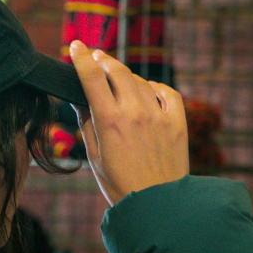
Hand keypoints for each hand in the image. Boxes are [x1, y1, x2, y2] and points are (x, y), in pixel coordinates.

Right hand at [69, 41, 188, 205]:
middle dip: (103, 60)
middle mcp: (135, 112)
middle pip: (117, 71)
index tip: (75, 46)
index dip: (81, 58)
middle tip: (95, 56)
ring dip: (126, 76)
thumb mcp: (94, 157)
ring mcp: (159, 116)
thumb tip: (80, 102)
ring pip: (140, 80)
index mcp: (110, 121)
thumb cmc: (120, 185)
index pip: (92, 78)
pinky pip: (167, 92)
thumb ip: (86, 125)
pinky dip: (155, 87)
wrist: (156, 206)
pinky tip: (148, 92)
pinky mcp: (178, 123)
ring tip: (118, 80)